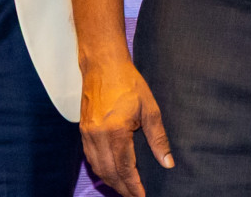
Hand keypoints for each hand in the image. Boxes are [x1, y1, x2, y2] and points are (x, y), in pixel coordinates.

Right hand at [78, 53, 171, 196]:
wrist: (103, 65)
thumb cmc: (128, 83)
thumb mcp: (150, 109)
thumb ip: (158, 138)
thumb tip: (167, 162)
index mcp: (116, 131)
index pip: (124, 168)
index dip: (133, 186)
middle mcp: (98, 136)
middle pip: (109, 173)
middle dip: (122, 188)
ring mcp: (87, 134)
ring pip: (98, 168)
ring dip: (111, 182)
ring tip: (125, 189)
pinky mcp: (83, 131)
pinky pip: (90, 158)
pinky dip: (101, 170)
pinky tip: (110, 173)